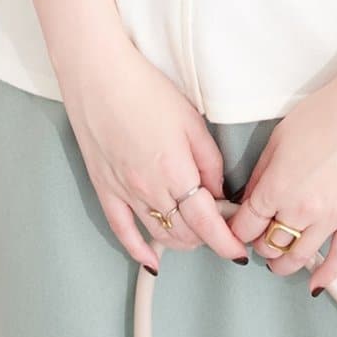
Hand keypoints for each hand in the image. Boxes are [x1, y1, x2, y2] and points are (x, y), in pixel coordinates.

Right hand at [58, 37, 250, 274]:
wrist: (98, 77)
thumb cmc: (145, 90)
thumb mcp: (192, 121)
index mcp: (175, 171)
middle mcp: (149, 189)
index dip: (226, 242)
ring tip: (196, 237)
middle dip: (208, 238)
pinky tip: (152, 259)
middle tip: (221, 230)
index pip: (207, 222)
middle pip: (185, 233)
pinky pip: (121, 231)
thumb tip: (219, 192)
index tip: (238, 251)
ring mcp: (124, 193)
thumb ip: (210, 162)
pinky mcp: (104, 189)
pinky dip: (138, 250)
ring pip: (159, 235)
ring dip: (182, 242)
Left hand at [224, 62, 336, 294]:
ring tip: (278, 261)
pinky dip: (326, 275)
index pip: (245, 226)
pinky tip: (316, 283)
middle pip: (269, 245)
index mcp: (276, 187)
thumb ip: (260, 174)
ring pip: (299, 258)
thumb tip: (250, 198)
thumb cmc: (326, 113)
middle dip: (259, 244)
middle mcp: (301, 209)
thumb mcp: (278, 138)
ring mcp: (332, 218)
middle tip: (258, 238)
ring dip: (283, 264)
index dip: (237, 230)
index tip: (237, 230)